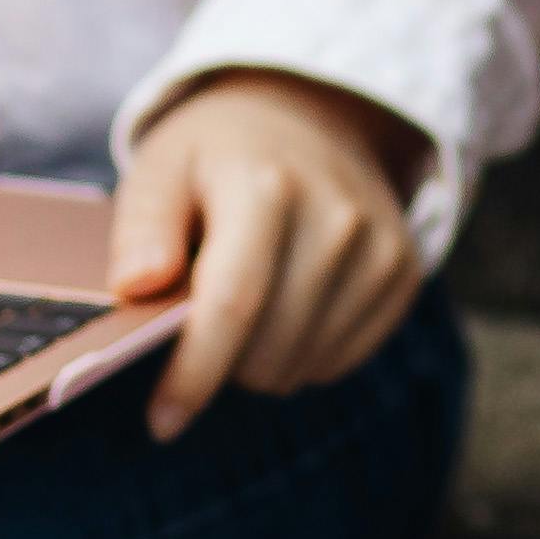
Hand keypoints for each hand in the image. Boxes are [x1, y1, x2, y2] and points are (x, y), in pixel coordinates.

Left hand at [112, 67, 428, 439]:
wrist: (312, 114)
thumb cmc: (218, 154)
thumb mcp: (162, 167)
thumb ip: (141, 226)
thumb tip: (135, 287)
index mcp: (266, 187)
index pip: (232, 305)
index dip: (194, 374)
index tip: (160, 423)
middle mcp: (337, 219)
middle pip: (266, 351)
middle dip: (218, 362)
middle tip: (196, 320)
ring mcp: (380, 249)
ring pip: (302, 367)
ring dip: (259, 361)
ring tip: (244, 306)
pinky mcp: (403, 273)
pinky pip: (339, 361)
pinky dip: (300, 355)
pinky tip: (286, 307)